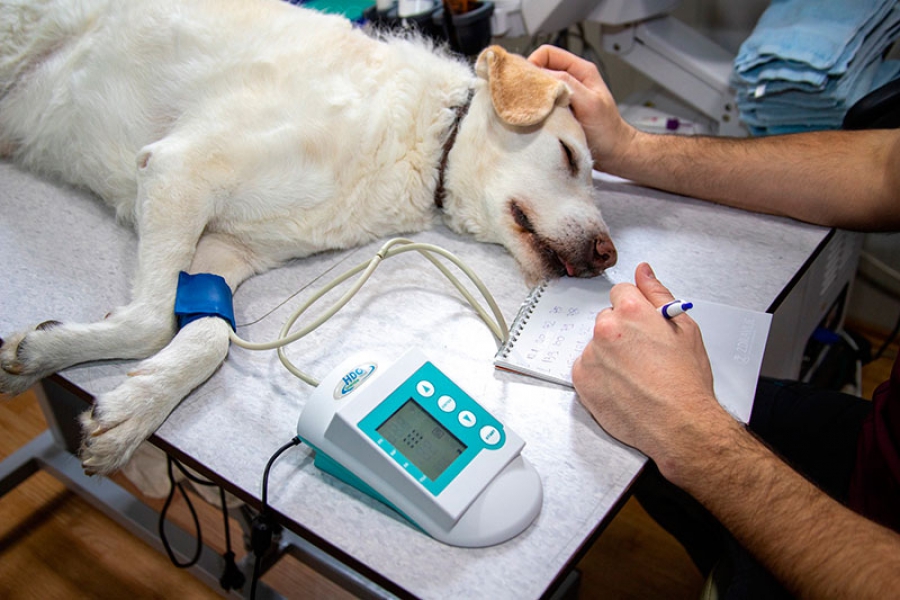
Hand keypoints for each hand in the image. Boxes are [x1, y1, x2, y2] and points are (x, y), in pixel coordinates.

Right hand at [527, 45, 636, 169]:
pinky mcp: (560, 110)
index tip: (526, 82)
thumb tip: (543, 75)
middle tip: (525, 98)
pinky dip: (536, 109)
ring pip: (540, 87)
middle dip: (530, 81)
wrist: (613, 153)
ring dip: (533, 97)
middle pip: (540, 68)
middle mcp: (571, 79)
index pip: (547, 53)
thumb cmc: (607, 130)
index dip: (533, 63)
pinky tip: (536, 118)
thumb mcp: (590, 104)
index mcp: (581, 70)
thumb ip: (569, 85)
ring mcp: (564, 95)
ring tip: (532, 109)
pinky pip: (542, 103)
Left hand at [572, 263, 732, 480]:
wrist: (679, 425)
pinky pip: (586, 368)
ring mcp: (591, 355)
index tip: (642, 325)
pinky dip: (600, 375)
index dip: (635, 310)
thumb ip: (658, 294)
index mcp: (631, 311)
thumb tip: (643, 271)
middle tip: (644, 355)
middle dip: (622, 332)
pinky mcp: (582, 379)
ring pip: (596, 345)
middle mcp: (606, 330)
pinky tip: (622, 386)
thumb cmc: (686, 382)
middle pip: (607, 319)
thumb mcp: (684, 328)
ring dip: (610, 355)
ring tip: (635, 376)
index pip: (620, 293)